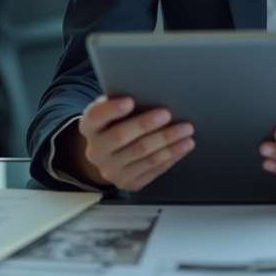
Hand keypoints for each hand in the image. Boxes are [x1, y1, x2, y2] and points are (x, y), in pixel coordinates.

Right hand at [61, 96, 194, 189]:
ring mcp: (111, 170)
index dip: (112, 109)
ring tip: (186, 131)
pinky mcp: (128, 182)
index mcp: (89, 127)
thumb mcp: (111, 109)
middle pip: (122, 137)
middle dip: (147, 125)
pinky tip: (182, 146)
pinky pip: (152, 170)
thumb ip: (122, 102)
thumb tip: (149, 93)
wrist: (108, 155)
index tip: (130, 100)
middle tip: (168, 114)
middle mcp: (96, 151)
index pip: (96, 117)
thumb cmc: (115, 123)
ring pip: (143, 155)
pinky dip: (171, 157)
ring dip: (168, 143)